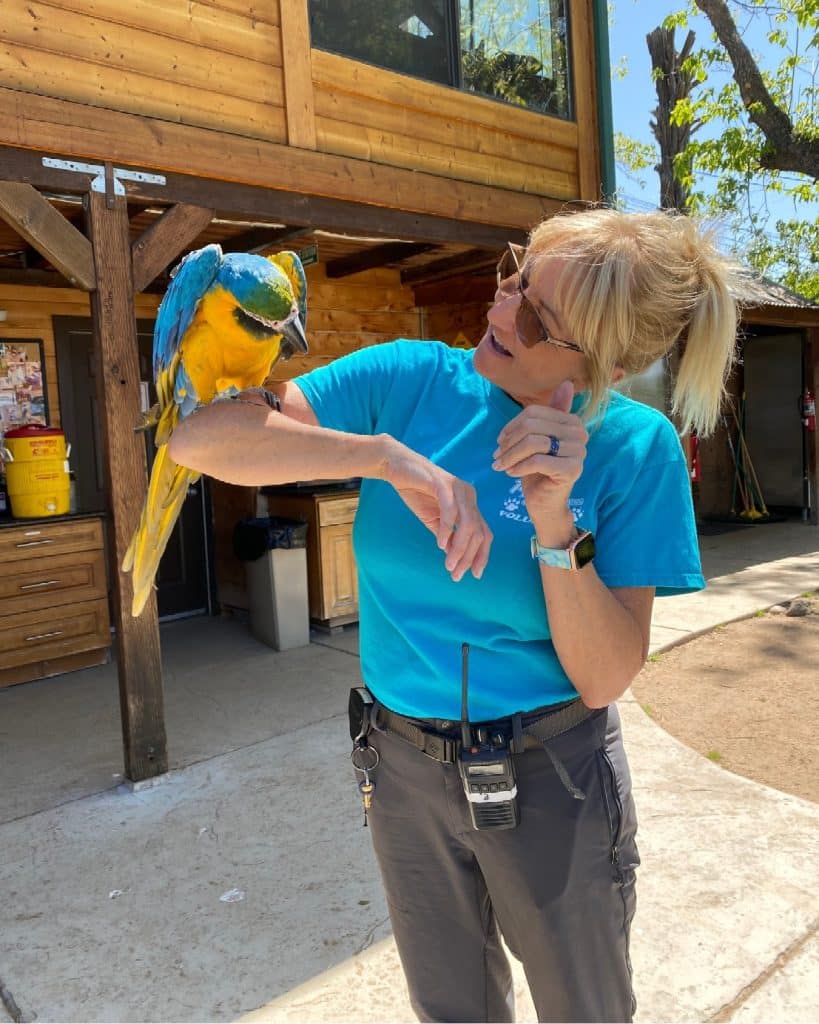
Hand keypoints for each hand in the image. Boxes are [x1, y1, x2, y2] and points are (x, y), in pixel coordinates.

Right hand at [382, 438, 492, 581]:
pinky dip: (447, 530)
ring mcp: (458, 488)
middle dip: (469, 557)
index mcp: (469, 504)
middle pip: (479, 532)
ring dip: (459, 548)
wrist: (396, 467)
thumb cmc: (415, 491)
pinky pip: (450, 511)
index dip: (481, 555)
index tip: (474, 575)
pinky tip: (440, 543)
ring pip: (468, 524)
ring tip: (448, 564)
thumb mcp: (433, 519)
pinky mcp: (443, 483)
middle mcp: (469, 495)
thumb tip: (455, 557)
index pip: (484, 533)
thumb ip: (446, 536)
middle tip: (455, 574)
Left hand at [491, 380, 587, 536]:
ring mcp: (578, 452)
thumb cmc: (538, 471)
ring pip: (533, 443)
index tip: (500, 442)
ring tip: (500, 465)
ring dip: (510, 455)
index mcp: (572, 421)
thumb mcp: (537, 440)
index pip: (534, 412)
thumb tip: (566, 383)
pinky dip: (518, 467)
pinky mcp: (572, 470)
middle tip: (497, 456)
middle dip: (509, 442)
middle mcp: (580, 434)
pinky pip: (537, 461)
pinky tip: (511, 474)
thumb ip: (546, 415)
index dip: (512, 426)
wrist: (545, 503)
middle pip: (532, 426)